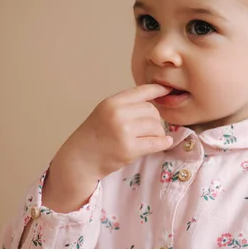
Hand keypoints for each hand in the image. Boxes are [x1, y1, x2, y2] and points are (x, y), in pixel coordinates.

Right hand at [43, 84, 172, 211]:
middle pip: (152, 111)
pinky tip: (166, 142)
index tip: (167, 90)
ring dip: (157, 133)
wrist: (80, 158)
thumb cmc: (94, 136)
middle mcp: (118, 114)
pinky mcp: (129, 149)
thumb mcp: (105, 112)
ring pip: (156, 126)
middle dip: (154, 120)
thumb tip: (153, 101)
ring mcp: (124, 131)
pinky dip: (163, 142)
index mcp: (112, 102)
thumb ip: (125, 105)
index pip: (141, 91)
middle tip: (148, 129)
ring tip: (148, 139)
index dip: (157, 89)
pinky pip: (156, 142)